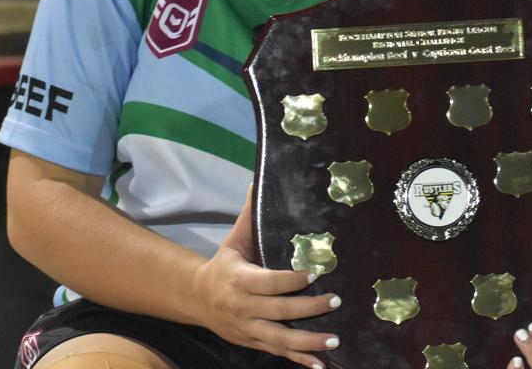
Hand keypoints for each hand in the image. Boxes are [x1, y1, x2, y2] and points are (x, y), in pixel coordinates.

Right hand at [191, 188, 340, 367]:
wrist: (196, 299)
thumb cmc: (224, 265)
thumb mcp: (234, 240)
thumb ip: (250, 215)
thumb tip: (260, 181)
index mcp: (239, 279)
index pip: (269, 282)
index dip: (291, 280)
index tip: (314, 273)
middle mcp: (242, 308)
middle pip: (278, 311)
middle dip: (308, 308)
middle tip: (335, 301)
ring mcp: (247, 329)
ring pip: (280, 339)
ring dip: (308, 342)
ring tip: (335, 340)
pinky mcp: (252, 342)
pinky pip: (277, 353)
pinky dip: (299, 360)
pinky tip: (320, 366)